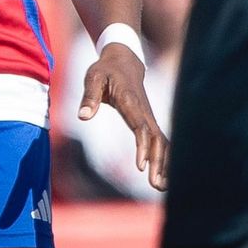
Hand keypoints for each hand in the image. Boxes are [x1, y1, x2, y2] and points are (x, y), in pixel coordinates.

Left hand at [79, 44, 169, 190]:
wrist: (123, 60)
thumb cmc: (105, 70)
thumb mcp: (93, 77)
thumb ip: (89, 96)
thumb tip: (83, 116)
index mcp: (131, 101)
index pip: (140, 127)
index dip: (142, 146)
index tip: (141, 166)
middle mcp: (144, 111)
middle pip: (157, 138)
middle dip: (159, 161)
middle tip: (156, 185)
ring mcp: (149, 116)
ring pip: (161, 141)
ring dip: (164, 163)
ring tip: (160, 187)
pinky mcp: (148, 121)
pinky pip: (159, 140)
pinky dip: (164, 157)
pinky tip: (161, 176)